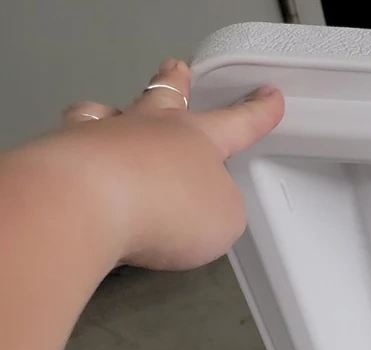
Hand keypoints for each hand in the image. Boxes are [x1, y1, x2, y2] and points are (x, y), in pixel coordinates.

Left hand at [36, 58, 282, 270]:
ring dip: (117, 112)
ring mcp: (101, 136)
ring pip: (110, 112)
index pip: (238, 122)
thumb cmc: (165, 205)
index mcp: (198, 138)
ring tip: (113, 113)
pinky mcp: (62, 155)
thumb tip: (203, 204)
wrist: (87, 204)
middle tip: (177, 71)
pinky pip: (73, 143)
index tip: (269, 97)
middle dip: (176, 83)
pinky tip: (81, 162)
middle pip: (165, 96)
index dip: (257, 112)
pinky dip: (79, 148)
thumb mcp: (224, 217)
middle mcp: (149, 127)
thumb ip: (220, 205)